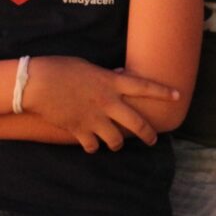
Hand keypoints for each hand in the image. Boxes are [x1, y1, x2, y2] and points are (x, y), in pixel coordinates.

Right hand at [25, 56, 179, 152]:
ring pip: (115, 140)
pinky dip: (93, 147)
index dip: (163, 91)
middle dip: (148, 134)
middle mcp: (108, 102)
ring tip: (116, 144)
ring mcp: (94, 118)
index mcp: (112, 82)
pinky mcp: (79, 130)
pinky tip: (92, 146)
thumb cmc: (61, 68)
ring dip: (117, 144)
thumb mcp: (89, 68)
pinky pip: (92, 146)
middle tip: (153, 140)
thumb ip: (106, 77)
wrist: (37, 83)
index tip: (178, 96)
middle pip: (137, 123)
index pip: (145, 86)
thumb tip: (118, 77)